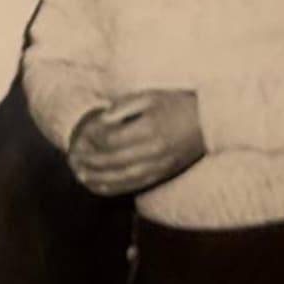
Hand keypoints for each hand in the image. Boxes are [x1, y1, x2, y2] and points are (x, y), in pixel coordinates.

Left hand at [67, 90, 204, 196]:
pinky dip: (115, 187)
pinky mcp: (165, 174)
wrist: (211, 121)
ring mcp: (161, 166)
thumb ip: (124, 106)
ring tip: (79, 174)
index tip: (80, 133)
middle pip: (113, 160)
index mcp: (150, 129)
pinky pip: (136, 185)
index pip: (111, 138)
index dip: (92, 137)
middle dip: (90, 159)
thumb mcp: (149, 96)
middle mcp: (155, 151)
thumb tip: (102, 119)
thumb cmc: (177, 104)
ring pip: (123, 177)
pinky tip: (98, 186)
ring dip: (98, 177)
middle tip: (72, 156)